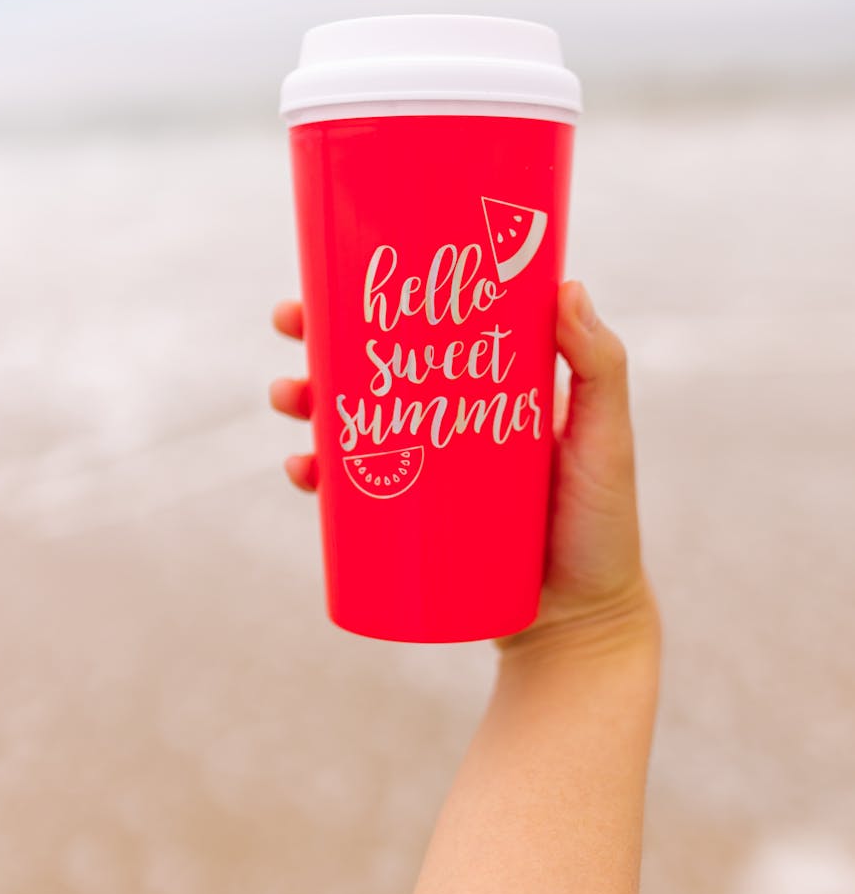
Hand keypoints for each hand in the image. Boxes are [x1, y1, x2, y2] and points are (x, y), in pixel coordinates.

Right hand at [269, 281, 658, 657]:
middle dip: (323, 340)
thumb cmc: (603, 525)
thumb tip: (568, 284)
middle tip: (291, 324)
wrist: (579, 625)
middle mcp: (452, 419)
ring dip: (308, 401)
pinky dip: (318, 474)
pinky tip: (301, 468)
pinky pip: (351, 488)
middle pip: (378, 365)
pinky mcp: (408, 521)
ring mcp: (427, 470)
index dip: (385, 294)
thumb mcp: (605, 440)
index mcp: (493, 385)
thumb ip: (600, 369)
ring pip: (355, 422)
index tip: (344, 268)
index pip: (431, 324)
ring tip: (288, 397)